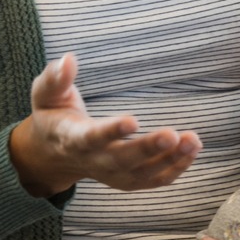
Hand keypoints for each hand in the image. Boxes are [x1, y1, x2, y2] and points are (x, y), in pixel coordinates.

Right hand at [8, 54, 201, 195]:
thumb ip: (56, 78)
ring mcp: (111, 175)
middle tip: (172, 134)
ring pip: (142, 174)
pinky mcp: (127, 180)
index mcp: (71, 138)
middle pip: (122, 160)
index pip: (91, 138)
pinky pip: (153, 180)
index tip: (133, 120)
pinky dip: (174, 169)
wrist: (54, 153)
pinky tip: (192, 150)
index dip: (111, 131)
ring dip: (170, 160)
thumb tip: (69, 59)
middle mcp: (93, 161)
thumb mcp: (46, 94)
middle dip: (148, 149)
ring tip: (193, 141)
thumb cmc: (54, 114)